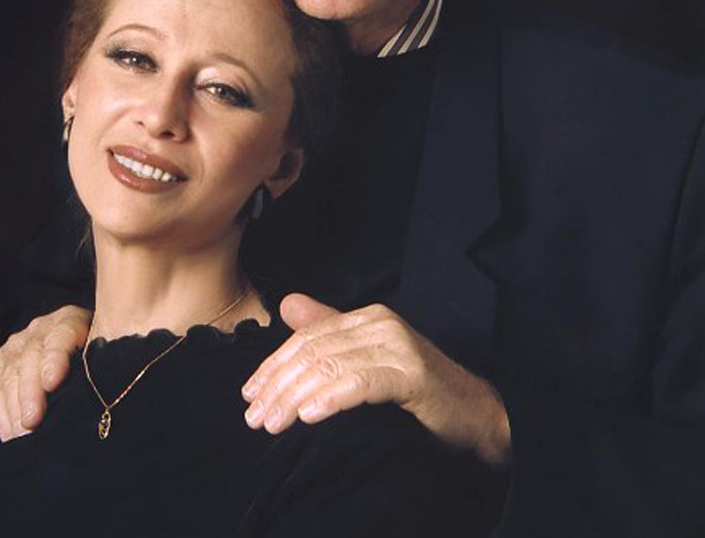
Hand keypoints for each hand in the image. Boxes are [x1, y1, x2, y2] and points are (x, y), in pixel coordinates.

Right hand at [0, 305, 90, 441]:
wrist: (82, 359)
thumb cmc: (98, 367)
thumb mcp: (105, 363)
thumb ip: (100, 372)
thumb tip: (101, 402)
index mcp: (72, 321)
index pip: (62, 335)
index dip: (55, 358)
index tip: (52, 383)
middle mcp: (42, 327)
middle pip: (31, 356)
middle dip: (30, 392)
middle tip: (32, 423)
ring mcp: (18, 343)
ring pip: (9, 371)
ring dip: (13, 406)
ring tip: (21, 436)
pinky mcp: (0, 360)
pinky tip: (8, 433)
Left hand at [242, 293, 510, 465]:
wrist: (479, 417)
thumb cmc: (421, 394)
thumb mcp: (369, 362)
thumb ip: (329, 333)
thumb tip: (287, 305)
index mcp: (366, 318)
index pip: (306, 338)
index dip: (273, 366)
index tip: (249, 394)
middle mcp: (380, 323)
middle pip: (313, 352)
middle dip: (278, 385)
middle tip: (254, 417)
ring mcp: (397, 346)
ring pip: (330, 367)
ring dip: (294, 398)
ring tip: (273, 423)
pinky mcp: (412, 374)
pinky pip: (360, 383)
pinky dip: (330, 398)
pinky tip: (310, 416)